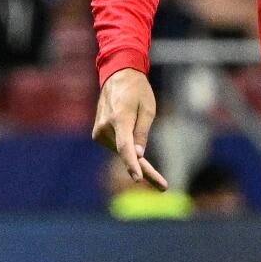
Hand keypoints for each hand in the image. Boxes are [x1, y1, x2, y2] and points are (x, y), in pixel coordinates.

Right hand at [91, 68, 167, 190]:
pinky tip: (128, 125)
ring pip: (121, 151)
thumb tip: (138, 155)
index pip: (125, 147)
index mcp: (120, 118)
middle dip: (142, 167)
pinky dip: (124, 144)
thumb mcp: (148, 109)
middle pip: (125, 153)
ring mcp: (99, 130)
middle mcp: (106, 126)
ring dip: (132, 149)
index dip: (132, 164)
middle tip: (163, 186)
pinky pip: (115, 146)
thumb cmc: (137, 91)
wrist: (117, 75)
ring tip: (137, 122)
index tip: (137, 178)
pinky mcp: (97, 133)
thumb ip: (142, 133)